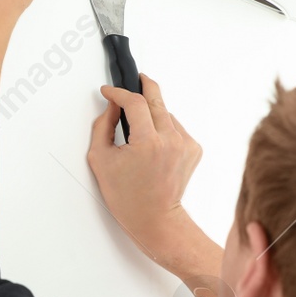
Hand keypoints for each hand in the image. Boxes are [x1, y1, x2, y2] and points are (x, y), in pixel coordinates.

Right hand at [87, 75, 216, 276]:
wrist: (155, 219)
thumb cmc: (127, 196)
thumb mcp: (101, 159)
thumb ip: (102, 126)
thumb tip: (112, 106)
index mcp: (148, 143)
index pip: (135, 102)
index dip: (119, 92)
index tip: (109, 91)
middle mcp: (171, 140)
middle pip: (157, 99)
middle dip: (144, 85)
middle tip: (136, 78)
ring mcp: (186, 144)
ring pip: (166, 113)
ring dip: (152, 113)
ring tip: (139, 128)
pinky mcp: (194, 149)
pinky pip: (176, 127)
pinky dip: (163, 128)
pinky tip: (153, 144)